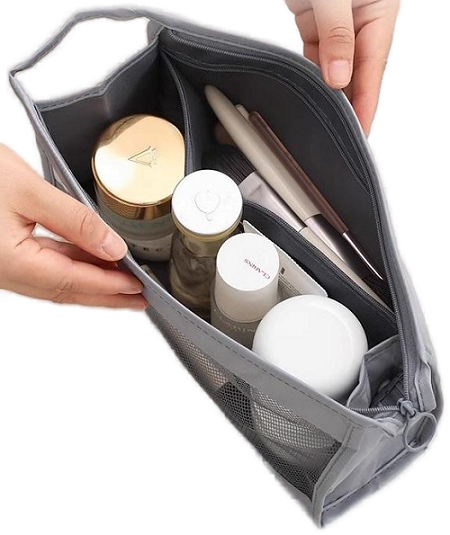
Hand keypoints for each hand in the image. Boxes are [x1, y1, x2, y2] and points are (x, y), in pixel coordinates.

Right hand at [0, 144, 146, 308]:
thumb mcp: (28, 189)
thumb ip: (74, 221)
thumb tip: (112, 247)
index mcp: (10, 261)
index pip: (72, 281)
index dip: (109, 287)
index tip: (137, 289)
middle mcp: (5, 271)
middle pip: (66, 289)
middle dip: (105, 295)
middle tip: (137, 299)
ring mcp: (3, 265)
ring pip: (56, 281)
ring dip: (90, 282)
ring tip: (121, 282)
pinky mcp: (3, 252)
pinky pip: (44, 266)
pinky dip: (71, 265)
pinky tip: (89, 260)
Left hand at [286, 0, 399, 134]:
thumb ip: (337, 34)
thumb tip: (338, 76)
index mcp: (378, 14)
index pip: (373, 71)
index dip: (366, 105)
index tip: (360, 132)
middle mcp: (360, 22)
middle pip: (355, 74)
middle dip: (348, 105)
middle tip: (339, 136)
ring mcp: (336, 25)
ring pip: (333, 69)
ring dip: (327, 93)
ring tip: (323, 121)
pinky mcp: (314, 22)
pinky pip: (315, 56)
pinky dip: (311, 75)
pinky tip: (308, 92)